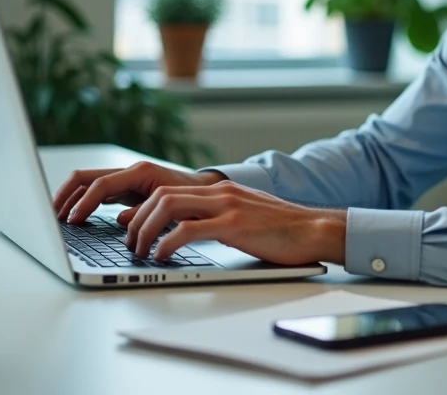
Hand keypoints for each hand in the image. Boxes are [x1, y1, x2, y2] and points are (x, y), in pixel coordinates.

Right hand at [51, 161, 224, 223]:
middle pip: (85, 178)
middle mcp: (130, 172)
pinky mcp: (126, 189)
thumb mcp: (173, 207)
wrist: (208, 191)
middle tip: (51, 216)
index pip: (101, 185)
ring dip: (70, 199)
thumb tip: (122, 221)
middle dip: (65, 196)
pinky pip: (97, 192)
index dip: (84, 203)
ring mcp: (126, 179)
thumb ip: (146, 213)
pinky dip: (83, 202)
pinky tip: (75, 216)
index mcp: (140, 172)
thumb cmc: (194, 198)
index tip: (72, 221)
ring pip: (88, 184)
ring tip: (57, 217)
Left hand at [123, 180, 346, 266]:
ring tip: (140, 251)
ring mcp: (227, 206)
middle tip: (131, 243)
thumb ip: (217, 220)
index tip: (134, 230)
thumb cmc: (283, 231)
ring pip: (168, 206)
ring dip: (146, 229)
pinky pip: (188, 230)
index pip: (168, 190)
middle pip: (161, 194)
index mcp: (221, 191)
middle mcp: (220, 192)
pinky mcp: (234, 225)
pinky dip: (167, 243)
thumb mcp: (244, 218)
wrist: (316, 229)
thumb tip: (188, 232)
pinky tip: (162, 257)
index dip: (143, 210)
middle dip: (137, 220)